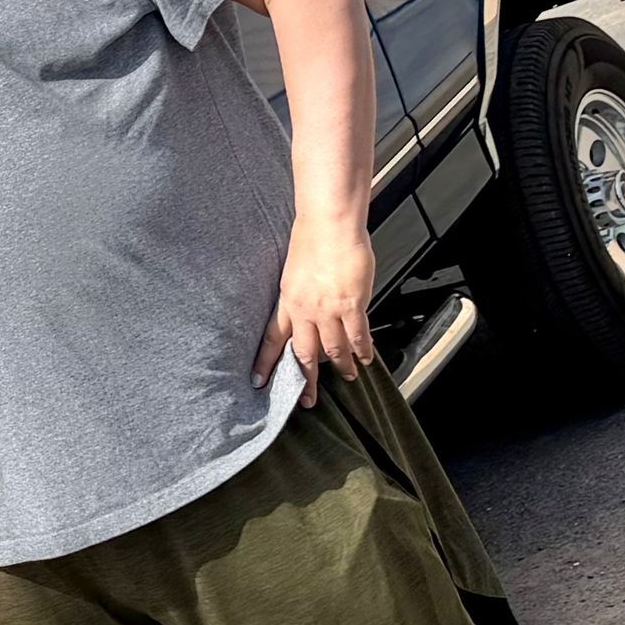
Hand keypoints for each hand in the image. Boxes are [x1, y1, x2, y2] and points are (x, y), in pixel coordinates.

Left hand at [253, 222, 374, 407]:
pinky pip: (357, 336)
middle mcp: (304, 311)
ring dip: (340, 367)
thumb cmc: (312, 238)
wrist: (329, 223)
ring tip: (347, 377)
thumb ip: (297, 294)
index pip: (271, 339)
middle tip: (308, 400)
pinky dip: (362, 350)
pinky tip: (365, 358)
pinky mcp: (351, 305)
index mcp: (286, 301)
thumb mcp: (293, 271)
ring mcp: (328, 310)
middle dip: (305, 380)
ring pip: (333, 349)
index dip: (265, 362)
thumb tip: (304, 308)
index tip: (258, 382)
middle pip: (302, 354)